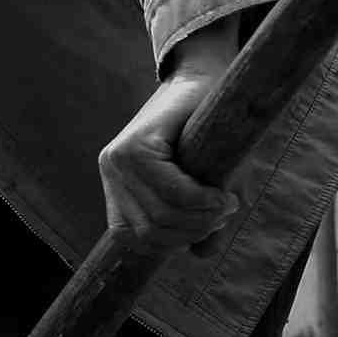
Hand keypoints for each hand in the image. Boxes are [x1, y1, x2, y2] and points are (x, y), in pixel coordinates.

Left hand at [98, 28, 241, 250]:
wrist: (210, 80)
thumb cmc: (211, 135)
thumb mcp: (208, 186)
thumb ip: (202, 222)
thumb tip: (199, 256)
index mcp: (117, 186)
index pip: (134, 238)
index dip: (175, 242)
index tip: (209, 227)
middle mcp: (111, 171)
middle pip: (150, 230)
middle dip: (195, 231)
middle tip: (225, 214)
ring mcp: (118, 158)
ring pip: (161, 215)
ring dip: (203, 218)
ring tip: (226, 203)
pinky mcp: (137, 145)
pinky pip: (172, 192)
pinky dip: (202, 201)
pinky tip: (222, 195)